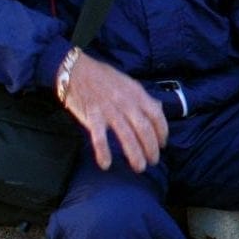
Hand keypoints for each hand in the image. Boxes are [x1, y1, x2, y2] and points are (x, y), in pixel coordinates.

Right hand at [58, 53, 168, 172]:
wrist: (76, 71)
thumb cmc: (103, 77)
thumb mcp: (129, 82)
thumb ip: (142, 97)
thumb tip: (158, 109)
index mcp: (137, 93)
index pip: (156, 115)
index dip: (162, 132)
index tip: (162, 144)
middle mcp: (126, 103)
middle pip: (144, 129)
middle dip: (151, 148)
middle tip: (153, 161)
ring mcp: (109, 110)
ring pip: (126, 136)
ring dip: (134, 154)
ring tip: (139, 167)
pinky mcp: (92, 116)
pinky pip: (99, 137)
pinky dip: (103, 152)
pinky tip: (106, 165)